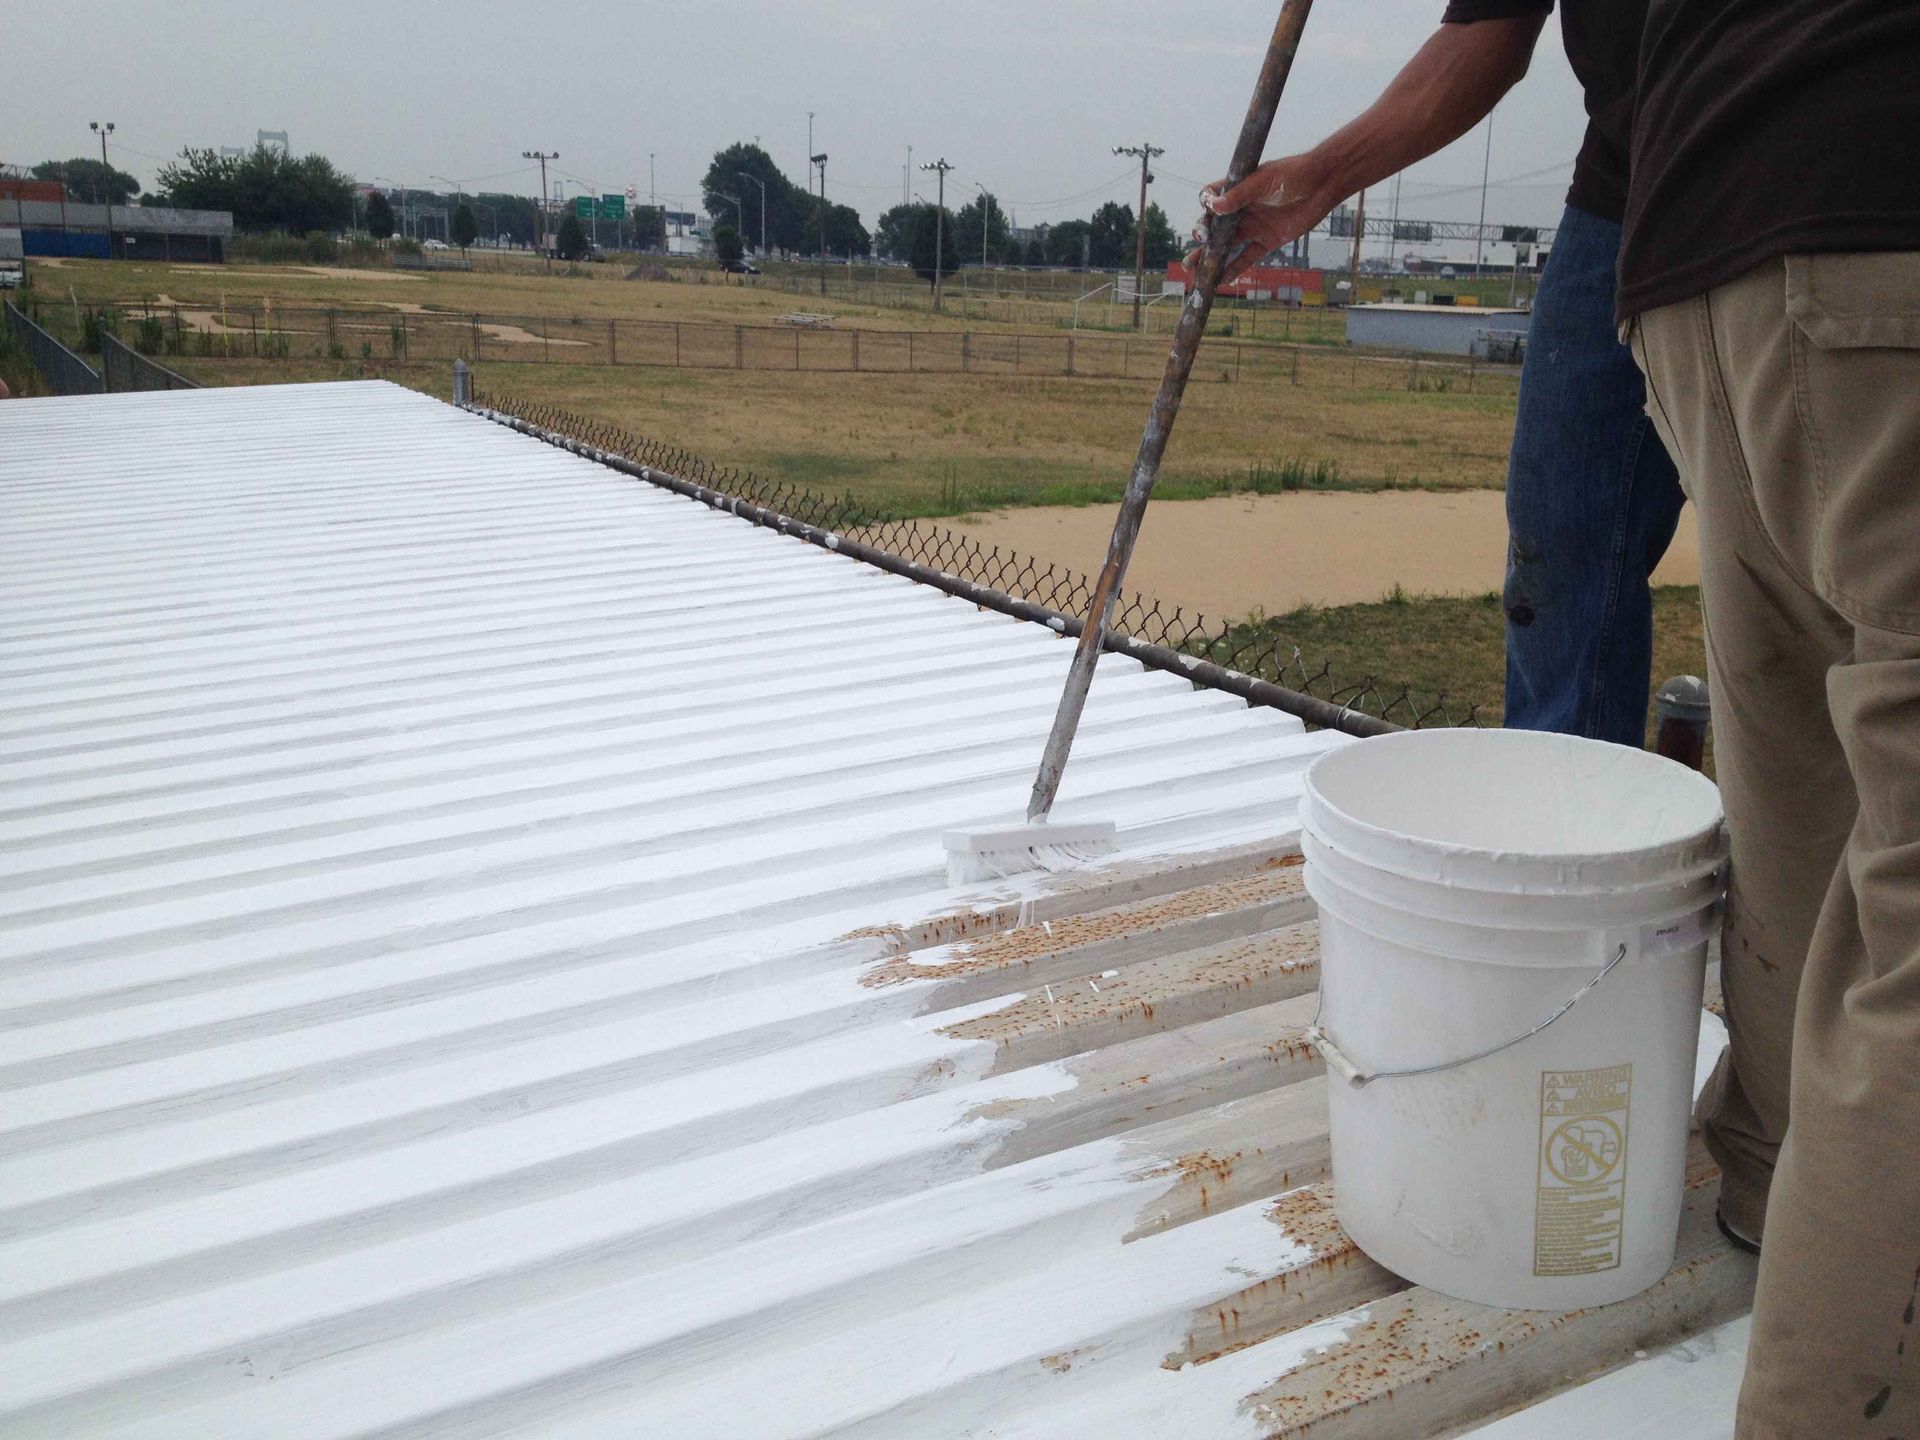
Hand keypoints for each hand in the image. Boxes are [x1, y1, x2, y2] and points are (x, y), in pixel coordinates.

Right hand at [1185, 153, 1335, 284]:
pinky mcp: (1268, 241)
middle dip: (1203, 236)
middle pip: (1215, 225)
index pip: (1212, 198)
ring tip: (1194, 270)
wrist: (1324, 184)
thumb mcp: (1264, 182)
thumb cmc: (1294, 174)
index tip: (1207, 213)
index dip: (1206, 206)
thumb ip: (1239, 195)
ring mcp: (1254, 226)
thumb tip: (1213, 207)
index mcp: (1238, 189)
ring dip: (1211, 257)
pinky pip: (1248, 257)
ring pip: (1227, 245)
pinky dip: (1236, 268)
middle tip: (1199, 241)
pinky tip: (1222, 280)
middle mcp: (1243, 209)